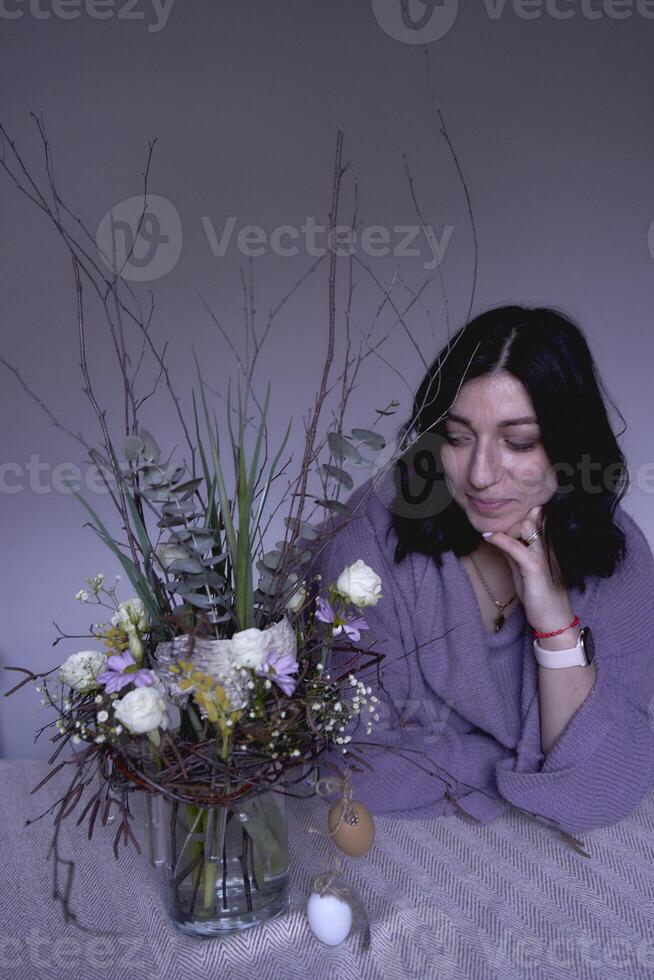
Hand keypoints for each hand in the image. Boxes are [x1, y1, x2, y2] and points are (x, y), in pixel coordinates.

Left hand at [483, 505, 572, 633]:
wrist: (553, 618)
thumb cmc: (539, 594)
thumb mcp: (523, 568)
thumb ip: (513, 551)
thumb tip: (498, 537)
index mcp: (547, 545)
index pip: (539, 518)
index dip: (527, 507)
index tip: (509, 497)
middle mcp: (548, 546)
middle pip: (536, 517)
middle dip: (520, 506)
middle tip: (498, 497)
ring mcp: (542, 555)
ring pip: (528, 528)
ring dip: (509, 520)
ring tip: (490, 515)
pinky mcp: (535, 567)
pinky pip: (516, 548)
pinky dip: (501, 540)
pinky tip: (488, 536)